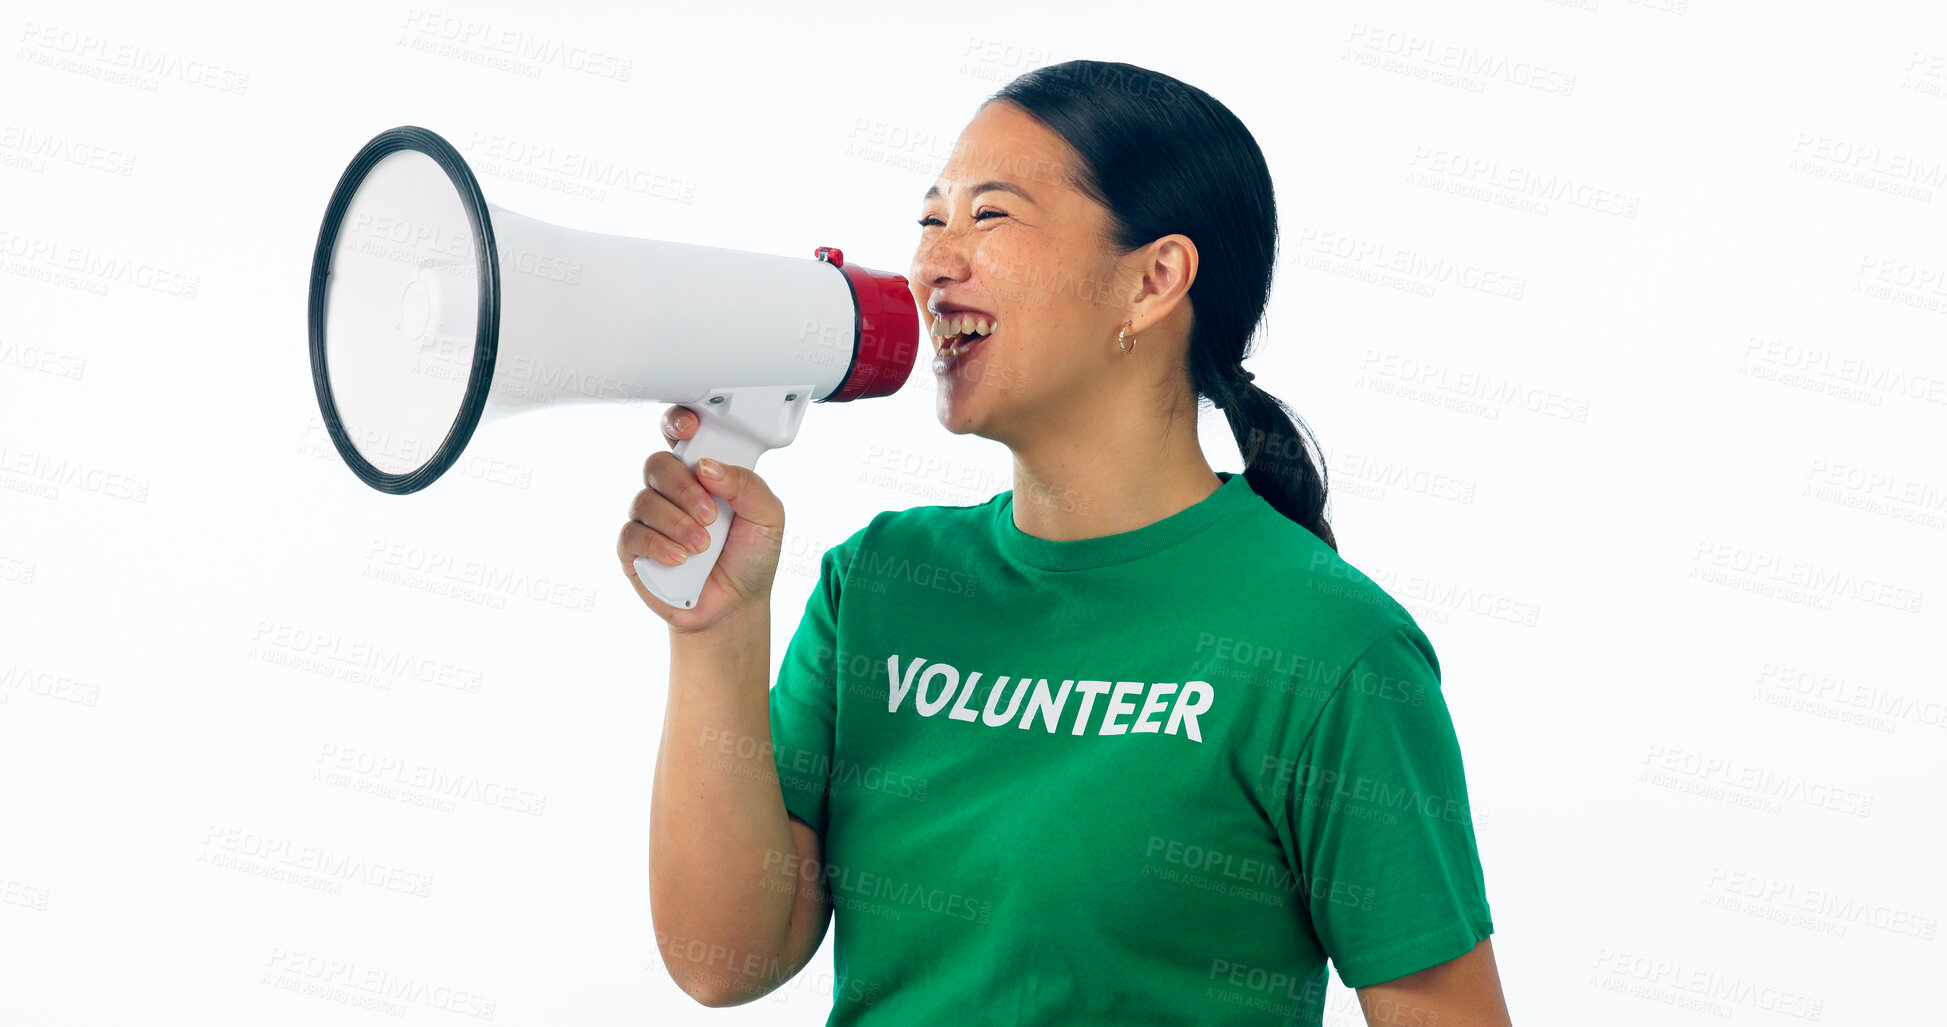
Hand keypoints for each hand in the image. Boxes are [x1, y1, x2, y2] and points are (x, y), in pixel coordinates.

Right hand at [617, 405, 785, 631]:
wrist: (735, 606)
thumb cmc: (750, 558)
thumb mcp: (768, 517)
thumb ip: (747, 485)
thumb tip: (708, 466)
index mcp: (704, 474)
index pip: (680, 436)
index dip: (677, 423)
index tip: (689, 429)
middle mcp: (673, 491)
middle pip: (658, 464)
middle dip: (684, 489)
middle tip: (710, 515)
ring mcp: (650, 519)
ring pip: (644, 500)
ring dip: (677, 523)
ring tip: (702, 546)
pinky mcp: (634, 549)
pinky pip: (632, 534)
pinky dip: (659, 545)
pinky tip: (681, 559)